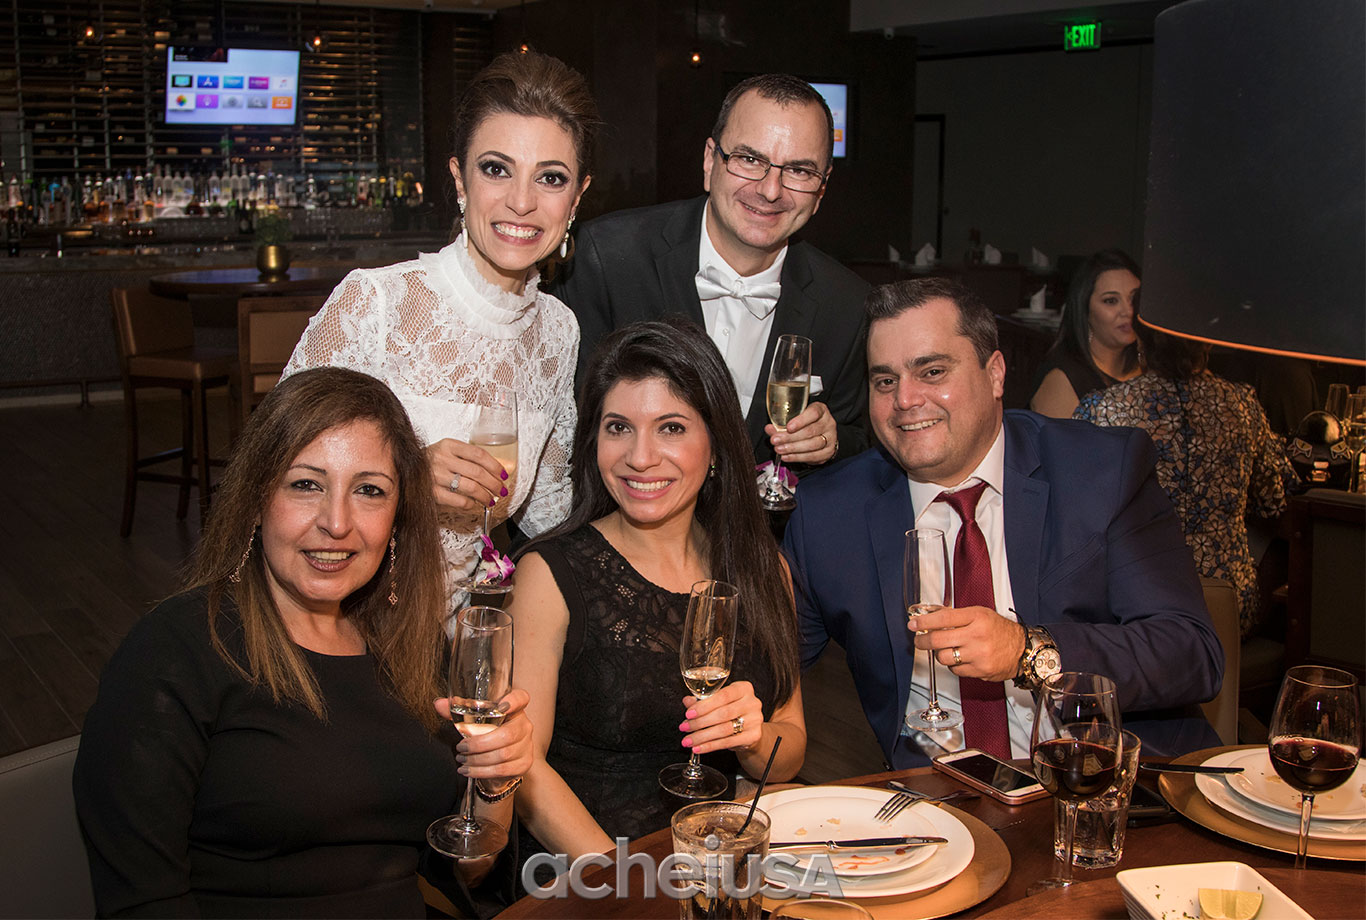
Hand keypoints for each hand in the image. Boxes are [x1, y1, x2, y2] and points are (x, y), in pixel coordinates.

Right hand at [426, 438, 508, 515]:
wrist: (402, 472)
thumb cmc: (429, 462)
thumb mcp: (446, 452)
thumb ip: (466, 457)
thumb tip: (495, 470)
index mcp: (448, 445)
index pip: (479, 454)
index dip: (495, 465)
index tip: (504, 474)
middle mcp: (442, 459)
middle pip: (478, 472)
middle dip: (494, 483)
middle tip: (501, 490)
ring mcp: (436, 476)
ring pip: (471, 487)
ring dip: (486, 496)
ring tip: (491, 500)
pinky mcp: (432, 493)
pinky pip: (459, 500)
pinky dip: (471, 504)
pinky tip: (475, 504)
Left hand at [436, 688, 533, 780]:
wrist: (498, 761)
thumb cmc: (486, 734)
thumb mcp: (472, 721)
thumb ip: (457, 711)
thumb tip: (438, 704)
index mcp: (515, 709)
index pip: (521, 698)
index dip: (514, 701)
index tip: (502, 706)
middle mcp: (525, 725)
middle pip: (507, 735)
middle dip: (479, 744)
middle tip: (461, 747)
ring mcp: (527, 746)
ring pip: (503, 754)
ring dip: (477, 759)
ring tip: (461, 759)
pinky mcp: (524, 764)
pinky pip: (502, 769)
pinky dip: (481, 771)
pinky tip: (468, 770)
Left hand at [679, 681, 763, 754]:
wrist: (749, 728)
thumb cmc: (732, 711)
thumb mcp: (719, 701)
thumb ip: (703, 700)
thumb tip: (687, 701)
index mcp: (743, 688)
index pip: (722, 696)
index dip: (704, 706)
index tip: (688, 713)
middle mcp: (752, 703)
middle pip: (723, 714)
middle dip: (700, 722)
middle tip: (684, 727)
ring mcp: (755, 720)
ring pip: (724, 729)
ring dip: (702, 736)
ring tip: (688, 740)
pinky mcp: (753, 736)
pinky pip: (728, 742)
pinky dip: (710, 746)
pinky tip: (698, 747)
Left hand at [766, 401, 837, 464]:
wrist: (821, 435)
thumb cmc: (807, 424)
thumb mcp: (795, 419)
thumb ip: (782, 424)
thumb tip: (770, 429)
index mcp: (821, 410)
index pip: (813, 413)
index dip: (800, 421)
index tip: (788, 427)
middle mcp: (828, 423)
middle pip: (810, 431)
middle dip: (790, 437)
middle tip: (776, 440)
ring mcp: (830, 438)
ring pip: (812, 445)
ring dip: (793, 448)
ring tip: (780, 449)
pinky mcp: (828, 452)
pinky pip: (813, 456)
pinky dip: (797, 457)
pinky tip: (787, 456)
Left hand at [907, 606, 1026, 682]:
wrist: (1023, 650)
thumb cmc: (1001, 631)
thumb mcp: (980, 614)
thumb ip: (956, 616)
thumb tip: (930, 617)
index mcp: (977, 618)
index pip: (943, 618)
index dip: (924, 622)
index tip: (914, 625)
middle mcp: (977, 636)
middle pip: (938, 640)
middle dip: (923, 641)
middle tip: (919, 641)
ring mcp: (978, 655)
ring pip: (944, 657)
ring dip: (940, 654)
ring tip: (945, 649)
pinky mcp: (980, 671)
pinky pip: (955, 670)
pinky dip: (953, 665)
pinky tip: (959, 658)